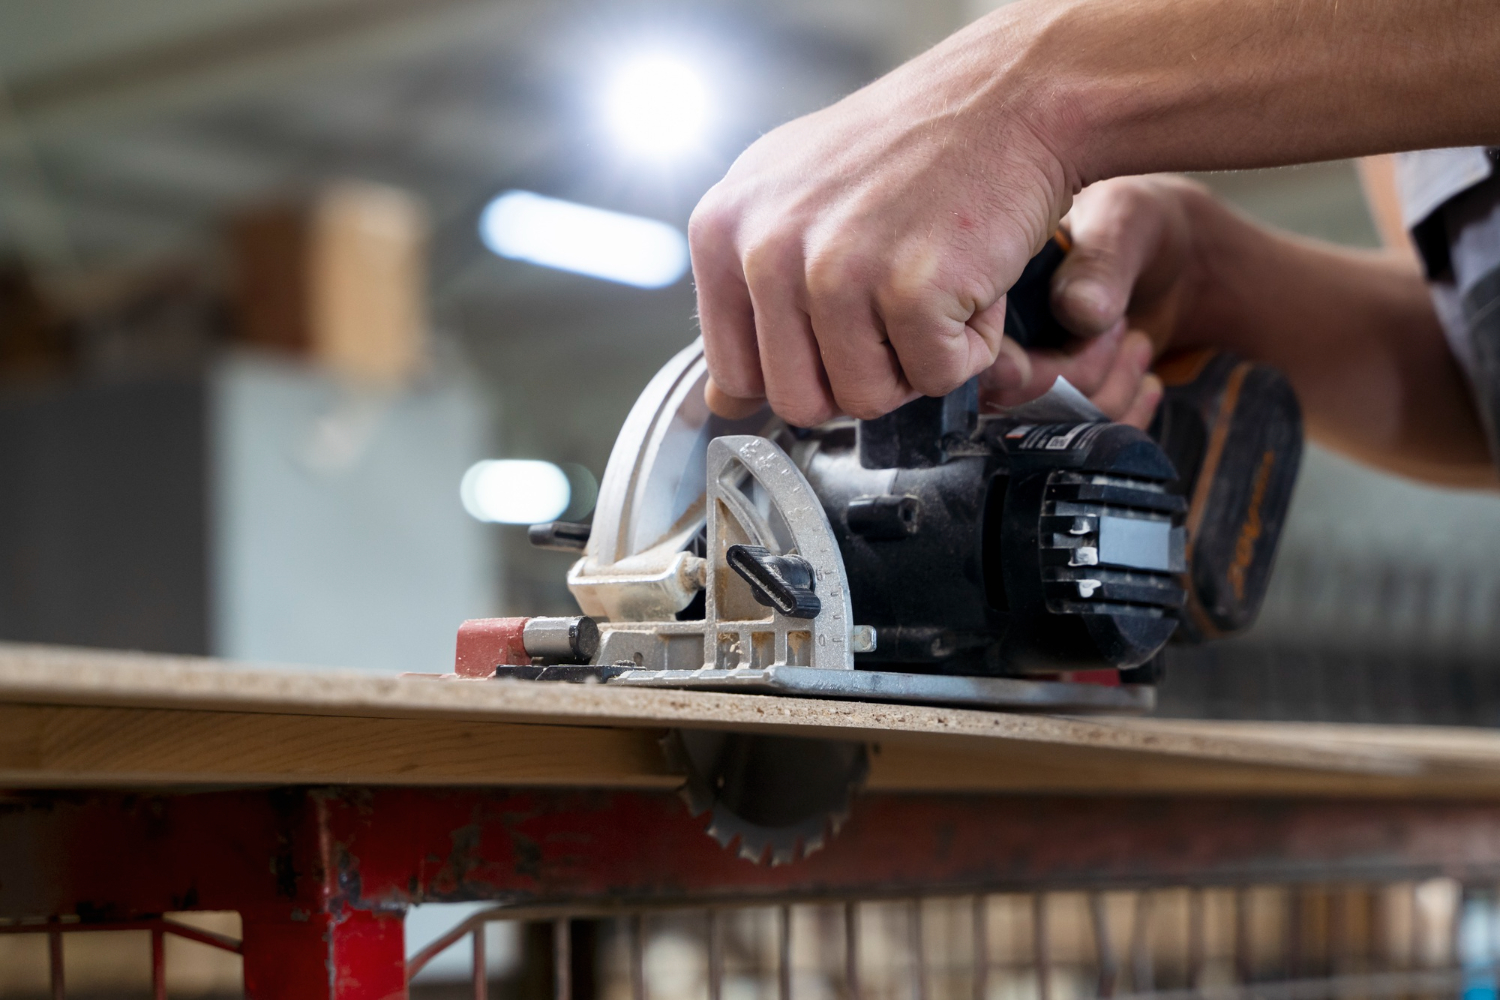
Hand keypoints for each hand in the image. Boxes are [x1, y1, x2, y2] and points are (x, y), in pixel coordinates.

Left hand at [691, 5, 1074, 426]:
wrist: (1006, 96)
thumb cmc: (907, 147)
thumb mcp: (790, 201)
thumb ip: (748, 299)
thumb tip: (723, 401)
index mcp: (721, 230)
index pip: (735, 374)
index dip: (801, 370)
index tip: (836, 331)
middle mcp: (765, 249)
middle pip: (799, 401)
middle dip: (859, 374)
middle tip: (892, 309)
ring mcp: (835, 270)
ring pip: (865, 399)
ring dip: (914, 360)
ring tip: (929, 285)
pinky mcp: (909, 288)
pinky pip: (934, 378)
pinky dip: (967, 345)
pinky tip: (966, 279)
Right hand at [980, 175, 1206, 427]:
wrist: (1173, 260)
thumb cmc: (1138, 227)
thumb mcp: (1125, 221)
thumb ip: (1103, 261)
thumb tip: (1078, 310)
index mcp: (987, 287)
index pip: (979, 355)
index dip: (1019, 370)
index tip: (1081, 337)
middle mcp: (992, 339)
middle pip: (1010, 403)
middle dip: (1080, 375)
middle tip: (1121, 327)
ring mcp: (1021, 377)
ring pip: (1052, 427)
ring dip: (1111, 391)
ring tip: (1136, 340)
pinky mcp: (1057, 403)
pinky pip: (1081, 438)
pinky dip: (1126, 416)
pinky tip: (1146, 380)